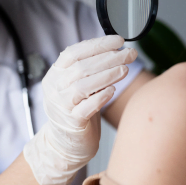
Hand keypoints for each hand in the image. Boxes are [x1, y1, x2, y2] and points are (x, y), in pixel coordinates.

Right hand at [24, 36, 137, 184]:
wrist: (64, 143)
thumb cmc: (76, 109)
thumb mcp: (77, 85)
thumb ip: (88, 68)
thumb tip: (116, 48)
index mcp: (55, 74)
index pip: (73, 53)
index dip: (96, 45)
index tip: (118, 41)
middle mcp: (54, 89)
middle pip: (81, 68)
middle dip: (109, 58)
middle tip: (130, 54)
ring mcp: (61, 107)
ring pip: (83, 86)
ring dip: (107, 75)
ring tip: (125, 69)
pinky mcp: (71, 124)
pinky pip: (85, 108)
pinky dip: (100, 97)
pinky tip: (113, 90)